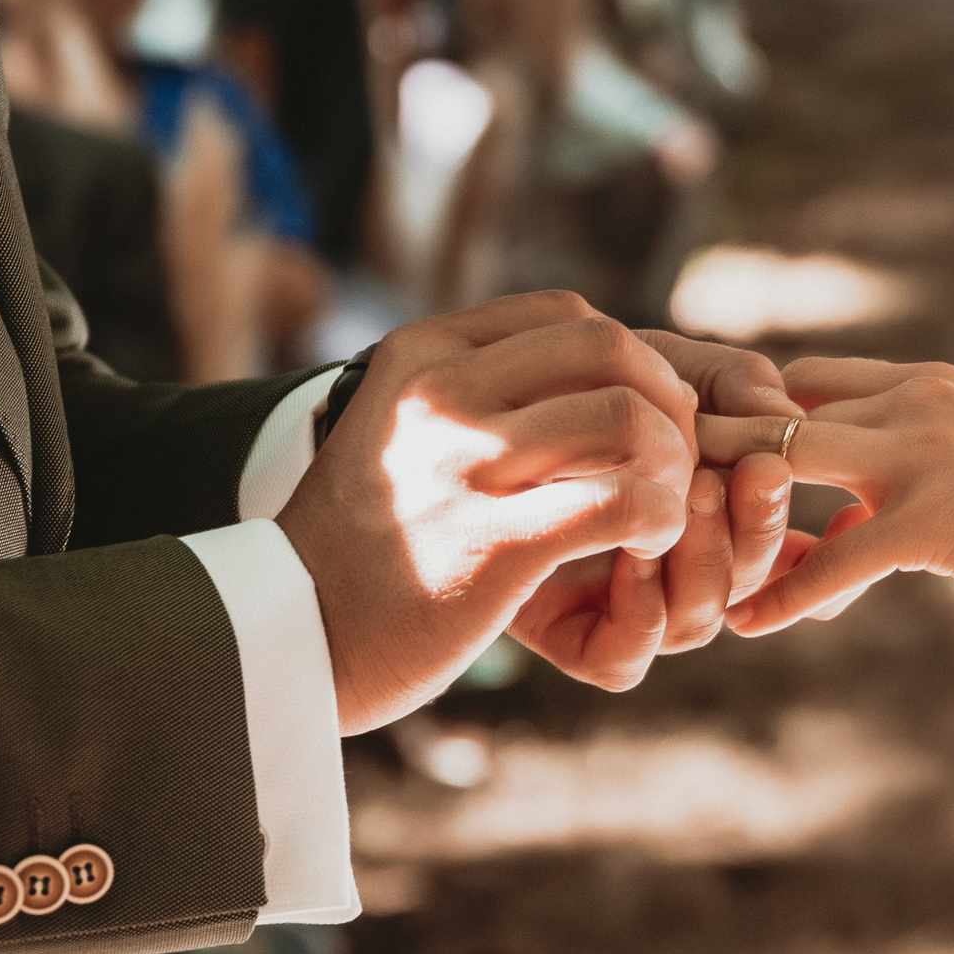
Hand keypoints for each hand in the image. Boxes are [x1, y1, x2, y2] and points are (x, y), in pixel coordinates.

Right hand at [278, 293, 699, 731]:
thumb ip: (467, 396)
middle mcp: (440, 396)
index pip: (566, 314)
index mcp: (419, 357)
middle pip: (610, 349)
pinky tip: (646, 547)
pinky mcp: (493, 545)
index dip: (629, 362)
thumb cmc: (358, 549)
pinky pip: (622, 502)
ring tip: (660, 511)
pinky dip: (659, 520)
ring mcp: (464, 468)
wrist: (282, 638)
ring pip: (628, 419)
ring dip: (672, 465)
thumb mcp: (394, 434)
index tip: (640, 418)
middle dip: (665, 402)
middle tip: (671, 462)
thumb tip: (575, 383)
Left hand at [502, 333, 801, 681]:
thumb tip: (786, 410)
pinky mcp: (569, 639)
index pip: (776, 548)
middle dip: (756, 529)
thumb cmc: (574, 383)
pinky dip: (643, 607)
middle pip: (745, 586)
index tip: (776, 462)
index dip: (787, 522)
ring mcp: (624, 610)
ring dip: (708, 557)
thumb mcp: (662, 367)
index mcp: (712, 523)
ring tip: (695, 487)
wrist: (461, 422)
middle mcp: (674, 574)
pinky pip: (627, 656)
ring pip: (697, 621)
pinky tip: (632, 546)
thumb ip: (734, 385)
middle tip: (753, 470)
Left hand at [700, 356, 953, 632]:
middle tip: (654, 499)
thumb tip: (858, 514)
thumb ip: (919, 468)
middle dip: (704, 446)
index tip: (697, 464)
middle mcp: (912, 402)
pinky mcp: (936, 522)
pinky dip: (781, 594)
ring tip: (676, 549)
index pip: (798, 376)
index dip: (740, 415)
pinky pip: (833, 558)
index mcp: (923, 383)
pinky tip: (748, 625)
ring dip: (721, 505)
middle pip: (765, 401)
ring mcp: (920, 457)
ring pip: (778, 461)